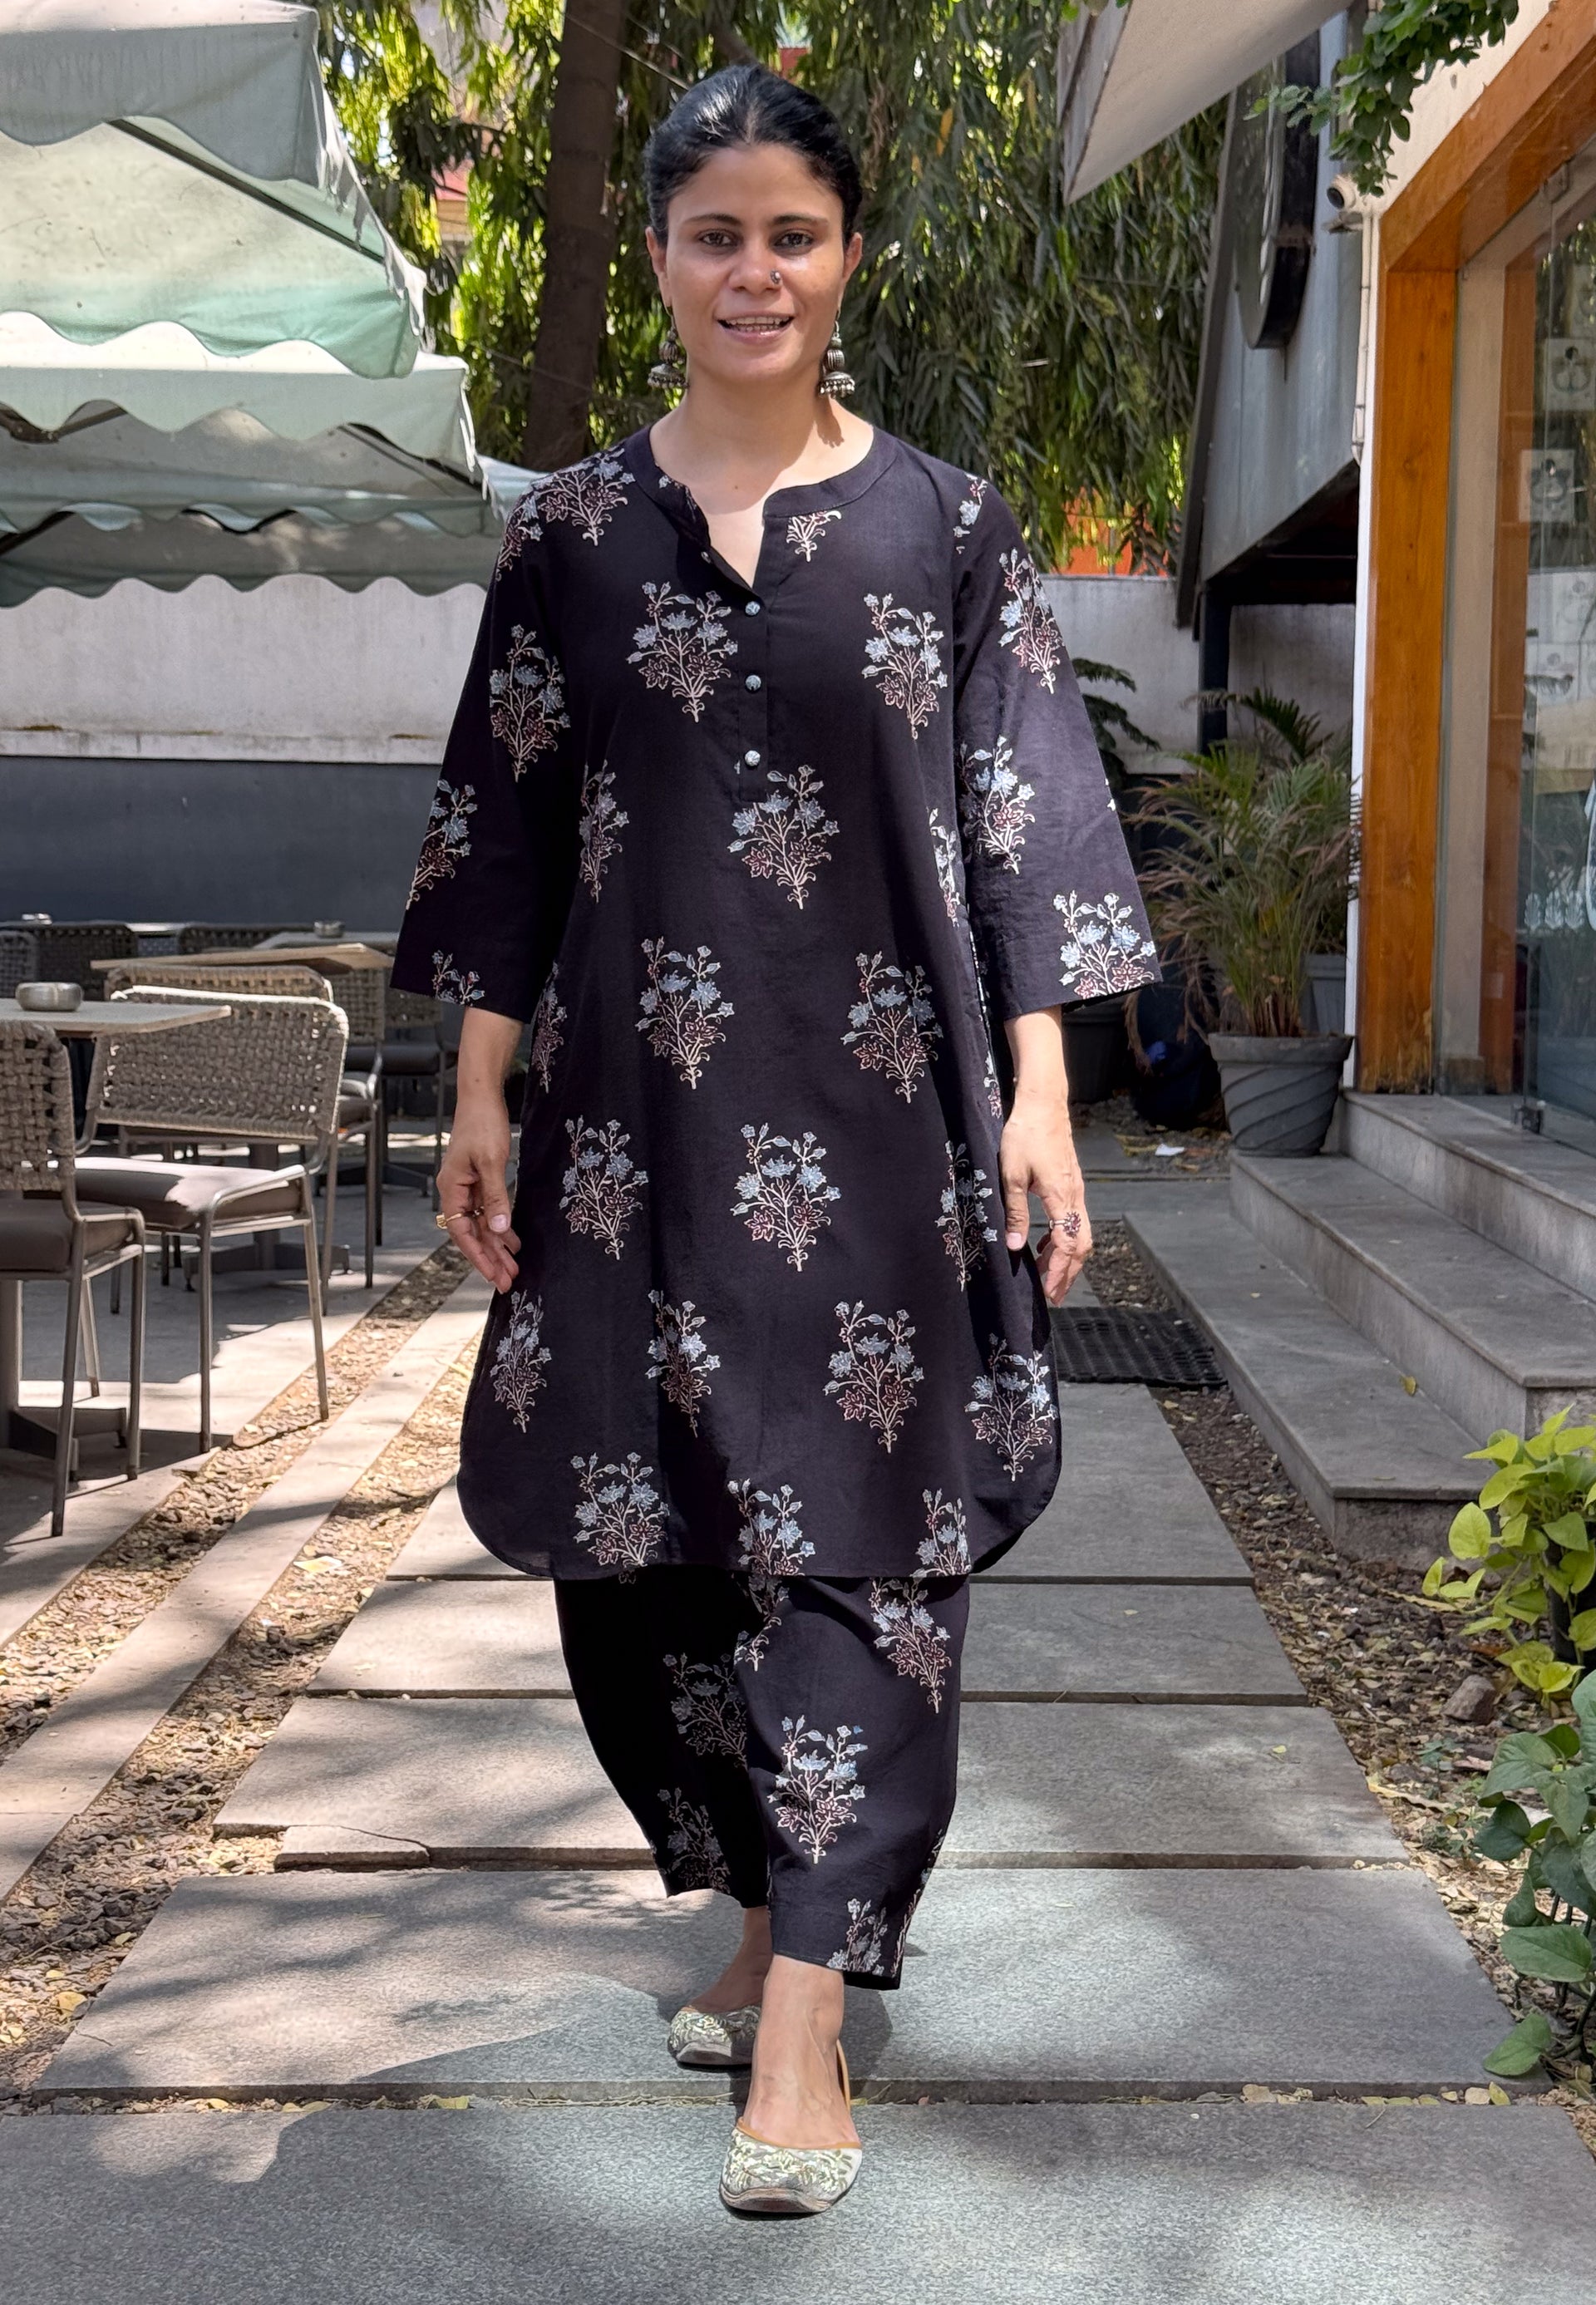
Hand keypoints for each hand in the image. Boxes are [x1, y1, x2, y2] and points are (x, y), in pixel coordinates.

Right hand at [437, 1096, 519, 1291]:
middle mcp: (456, 1191)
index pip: (461, 1232)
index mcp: (451, 1189)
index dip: (477, 1256)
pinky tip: (513, 1240)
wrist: (482, 1097)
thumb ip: (496, 1196)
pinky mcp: (480, 1180)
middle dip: (490, 1258)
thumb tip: (499, 1227)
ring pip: (481, 1224)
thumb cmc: (482, 1124)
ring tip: (514, 1267)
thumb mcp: (491, 1162)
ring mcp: (468, 1186)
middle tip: (508, 1281)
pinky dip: (501, 1225)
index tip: (493, 1275)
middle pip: (472, 1233)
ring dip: (497, 1245)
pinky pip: (489, 1210)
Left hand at [1000, 1086, 1090, 1304]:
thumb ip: (1016, 1213)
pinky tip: (1043, 1244)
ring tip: (1047, 1276)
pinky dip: (1063, 1239)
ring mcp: (1076, 1191)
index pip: (1066, 1245)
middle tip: (1054, 1295)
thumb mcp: (1011, 1176)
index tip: (1048, 1291)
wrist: (1043, 1104)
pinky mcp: (1071, 1185)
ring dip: (1066, 1258)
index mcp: (1061, 1197)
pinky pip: (1073, 1221)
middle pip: (1081, 1246)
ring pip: (1080, 1234)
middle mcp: (1075, 1197)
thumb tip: (1016, 1247)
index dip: (1058, 1271)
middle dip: (1068, 1273)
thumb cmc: (1024, 1135)